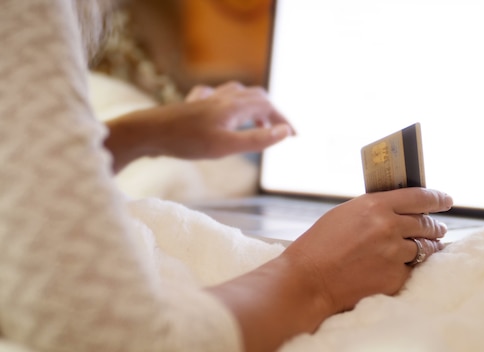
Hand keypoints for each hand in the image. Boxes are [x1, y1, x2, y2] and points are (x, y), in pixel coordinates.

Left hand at [166, 81, 293, 158]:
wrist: (149, 132)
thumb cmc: (187, 142)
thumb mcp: (227, 146)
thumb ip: (258, 139)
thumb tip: (285, 131)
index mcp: (235, 106)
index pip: (268, 107)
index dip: (284, 120)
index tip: (295, 136)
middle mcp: (223, 98)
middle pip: (256, 96)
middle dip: (271, 112)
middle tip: (279, 130)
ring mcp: (207, 99)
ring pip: (237, 92)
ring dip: (252, 104)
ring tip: (257, 120)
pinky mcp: (192, 105)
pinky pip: (215, 96)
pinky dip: (227, 101)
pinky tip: (220, 107)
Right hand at [284, 187, 452, 312]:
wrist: (309, 280)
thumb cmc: (319, 245)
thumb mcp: (345, 214)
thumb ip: (373, 209)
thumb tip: (397, 210)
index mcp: (376, 205)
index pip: (419, 197)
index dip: (437, 198)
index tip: (446, 199)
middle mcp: (389, 227)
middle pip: (426, 222)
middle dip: (435, 225)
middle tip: (439, 227)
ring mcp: (394, 253)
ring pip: (425, 247)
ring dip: (428, 247)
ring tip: (428, 247)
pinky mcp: (394, 277)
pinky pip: (413, 269)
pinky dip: (411, 267)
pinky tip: (407, 267)